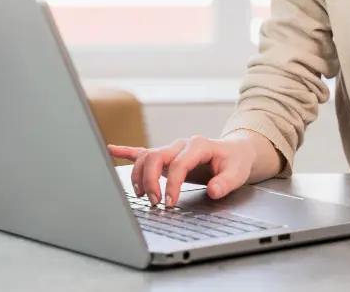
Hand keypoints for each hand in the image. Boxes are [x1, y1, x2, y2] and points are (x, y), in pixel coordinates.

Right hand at [108, 135, 256, 207]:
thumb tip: (213, 190)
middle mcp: (181, 145)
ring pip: (145, 156)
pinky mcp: (166, 156)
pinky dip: (126, 151)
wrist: (235, 152)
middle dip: (150, 180)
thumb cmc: (235, 162)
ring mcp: (171, 149)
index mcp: (198, 145)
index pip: (178, 164)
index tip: (171, 203)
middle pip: (154, 156)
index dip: (172, 185)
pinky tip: (111, 150)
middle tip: (155, 202)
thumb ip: (226, 182)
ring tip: (144, 196)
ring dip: (139, 176)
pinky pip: (142, 151)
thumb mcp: (238, 173)